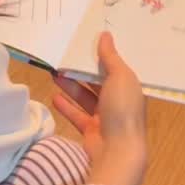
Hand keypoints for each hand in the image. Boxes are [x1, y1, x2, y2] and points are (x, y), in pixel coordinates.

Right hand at [53, 32, 146, 184]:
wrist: (117, 150)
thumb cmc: (123, 109)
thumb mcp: (120, 77)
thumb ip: (110, 57)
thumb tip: (105, 35)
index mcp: (131, 87)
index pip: (117, 67)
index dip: (104, 54)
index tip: (89, 41)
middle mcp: (120, 101)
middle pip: (99, 81)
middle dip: (83, 70)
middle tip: (65, 56)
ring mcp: (105, 117)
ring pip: (86, 97)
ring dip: (71, 85)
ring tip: (55, 72)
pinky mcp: (92, 131)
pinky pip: (77, 115)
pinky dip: (66, 106)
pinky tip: (54, 96)